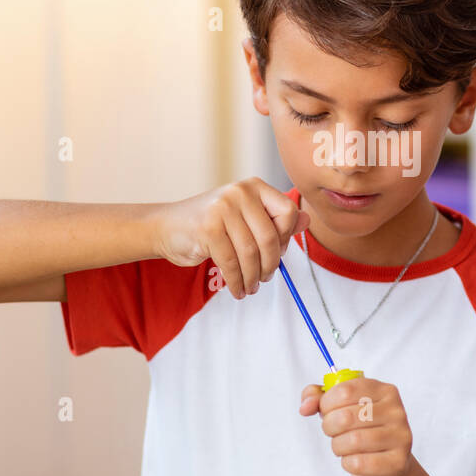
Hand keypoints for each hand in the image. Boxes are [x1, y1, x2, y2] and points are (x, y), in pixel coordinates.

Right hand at [154, 177, 309, 298]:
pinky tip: (237, 289)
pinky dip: (237, 282)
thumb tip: (307, 221)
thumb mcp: (245, 218)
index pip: (288, 212)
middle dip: (270, 265)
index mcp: (254, 187)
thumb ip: (274, 219)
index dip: (286, 238)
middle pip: (270, 238)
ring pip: (251, 254)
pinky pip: (232, 263)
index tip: (277, 253)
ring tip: (250, 287)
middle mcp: (240, 193)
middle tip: (264, 279)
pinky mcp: (208, 228)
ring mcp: (223, 208)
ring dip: (253, 277)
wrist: (167, 227)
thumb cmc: (211, 225)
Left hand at [298, 376, 414, 475]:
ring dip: (338, 446)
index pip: (345, 390)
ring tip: (344, 446)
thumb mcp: (340, 407)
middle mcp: (396, 411)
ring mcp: (400, 437)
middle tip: (333, 432)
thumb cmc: (362, 431)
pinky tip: (354, 460)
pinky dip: (348, 463)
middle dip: (329, 427)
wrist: (386, 465)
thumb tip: (305, 407)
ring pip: (352, 441)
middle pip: (346, 416)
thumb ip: (317, 398)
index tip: (327, 412)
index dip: (326, 404)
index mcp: (384, 391)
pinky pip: (358, 463)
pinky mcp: (397, 462)